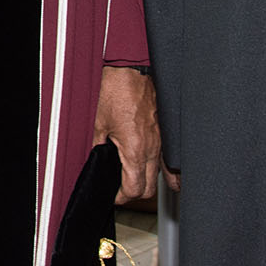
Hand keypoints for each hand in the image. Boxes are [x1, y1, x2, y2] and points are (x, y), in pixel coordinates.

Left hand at [95, 66, 173, 201]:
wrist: (132, 68)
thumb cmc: (117, 89)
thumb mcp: (98, 122)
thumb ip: (97, 146)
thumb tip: (95, 161)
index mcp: (136, 150)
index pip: (134, 190)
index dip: (121, 197)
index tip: (113, 195)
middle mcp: (153, 149)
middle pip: (150, 189)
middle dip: (134, 193)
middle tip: (120, 188)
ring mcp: (162, 140)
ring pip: (163, 175)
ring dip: (148, 180)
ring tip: (134, 177)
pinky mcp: (166, 131)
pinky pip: (169, 158)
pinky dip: (165, 169)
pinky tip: (159, 170)